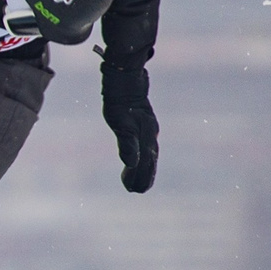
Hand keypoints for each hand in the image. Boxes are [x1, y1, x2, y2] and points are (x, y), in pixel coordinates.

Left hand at [101, 60, 157, 192]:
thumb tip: (131, 163)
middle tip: (136, 190)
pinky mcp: (141, 125)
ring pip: (148, 154)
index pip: (145, 163)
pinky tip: (136, 160)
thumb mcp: (120, 122)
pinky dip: (141, 156)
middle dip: (143, 176)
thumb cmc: (120, 100)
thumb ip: (127, 143)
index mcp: (146, 136)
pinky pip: (144, 145)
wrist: (125, 78)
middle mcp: (150, 134)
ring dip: (143, 168)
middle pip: (149, 161)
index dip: (140, 177)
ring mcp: (147, 129)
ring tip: (136, 182)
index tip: (134, 190)